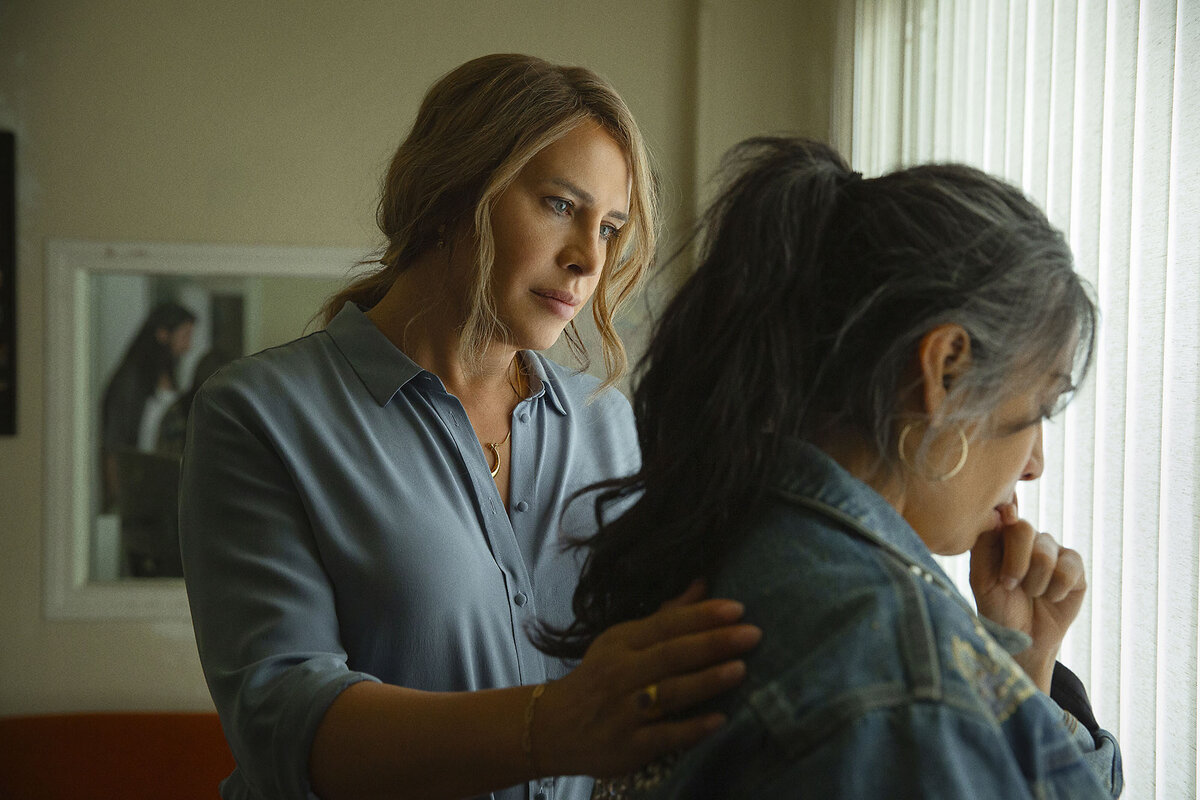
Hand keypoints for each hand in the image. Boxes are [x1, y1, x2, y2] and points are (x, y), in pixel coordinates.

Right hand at [535, 580, 761, 776]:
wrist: (553, 727)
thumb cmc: (598, 678)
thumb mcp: (622, 641)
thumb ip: (665, 617)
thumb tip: (703, 584)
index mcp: (622, 643)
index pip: (666, 625)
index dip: (702, 616)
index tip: (738, 608)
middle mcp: (622, 674)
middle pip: (672, 655)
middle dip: (713, 643)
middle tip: (752, 634)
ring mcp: (625, 711)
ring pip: (670, 692)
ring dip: (706, 681)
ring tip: (740, 670)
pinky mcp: (629, 746)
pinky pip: (664, 736)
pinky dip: (692, 729)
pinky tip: (720, 721)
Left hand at [969, 502, 1085, 692]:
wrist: (1024, 639)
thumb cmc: (997, 607)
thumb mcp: (982, 580)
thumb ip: (985, 546)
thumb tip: (1001, 514)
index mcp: (1001, 536)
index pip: (1002, 516)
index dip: (1006, 518)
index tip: (1006, 518)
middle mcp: (1027, 538)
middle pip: (1024, 529)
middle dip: (1015, 563)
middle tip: (1010, 585)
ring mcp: (1052, 549)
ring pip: (1045, 553)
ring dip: (1035, 582)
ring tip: (1031, 594)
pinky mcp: (1074, 565)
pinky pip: (1068, 568)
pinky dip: (1056, 589)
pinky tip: (1051, 597)